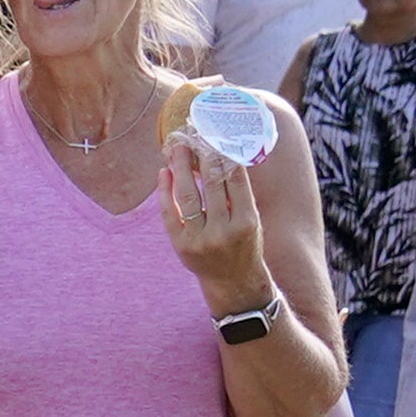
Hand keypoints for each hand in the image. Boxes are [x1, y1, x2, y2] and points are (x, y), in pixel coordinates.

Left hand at [157, 125, 269, 304]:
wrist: (233, 281)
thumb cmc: (244, 243)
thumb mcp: (251, 219)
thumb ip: (238, 193)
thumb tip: (222, 154)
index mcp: (247, 221)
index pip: (235, 180)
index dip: (224, 155)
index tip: (215, 136)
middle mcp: (224, 230)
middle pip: (211, 184)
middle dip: (202, 156)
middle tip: (193, 135)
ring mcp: (201, 239)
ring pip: (188, 196)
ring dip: (181, 168)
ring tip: (176, 148)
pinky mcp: (181, 245)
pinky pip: (170, 213)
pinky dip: (165, 191)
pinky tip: (164, 172)